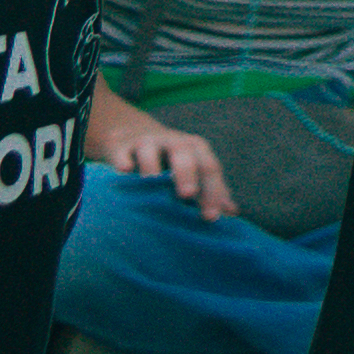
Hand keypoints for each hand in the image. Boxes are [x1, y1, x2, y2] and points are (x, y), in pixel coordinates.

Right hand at [87, 88, 233, 220]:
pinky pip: (122, 153)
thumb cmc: (171, 162)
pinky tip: (124, 171)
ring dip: (152, 166)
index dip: (212, 191)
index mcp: (196, 149)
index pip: (209, 168)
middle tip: (187, 194)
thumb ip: (211, 190)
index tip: (211, 217)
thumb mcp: (194, 169)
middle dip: (187, 174)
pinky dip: (123, 161)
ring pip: (151, 151)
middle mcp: (174, 142)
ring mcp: (146, 143)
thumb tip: (232, 213)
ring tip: (152, 184)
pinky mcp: (121, 147)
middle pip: (184, 155)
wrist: (135, 136)